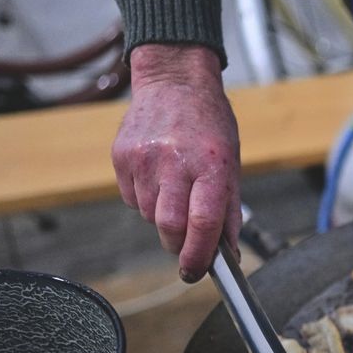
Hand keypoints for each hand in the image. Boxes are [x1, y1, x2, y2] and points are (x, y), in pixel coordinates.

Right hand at [112, 44, 240, 282]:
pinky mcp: (121, 157)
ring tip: (176, 195)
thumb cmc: (209, 125)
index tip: (196, 272)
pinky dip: (147, 202)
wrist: (174, 81)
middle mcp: (174, 162)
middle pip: (169, 226)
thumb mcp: (231, 164)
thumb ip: (229, 210)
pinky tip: (158, 180)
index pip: (203, 222)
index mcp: (210, 165)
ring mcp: (143, 159)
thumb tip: (228, 253)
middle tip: (186, 246)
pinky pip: (133, 199)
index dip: (199, 255)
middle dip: (178, 246)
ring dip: (164, 220)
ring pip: (150, 216)